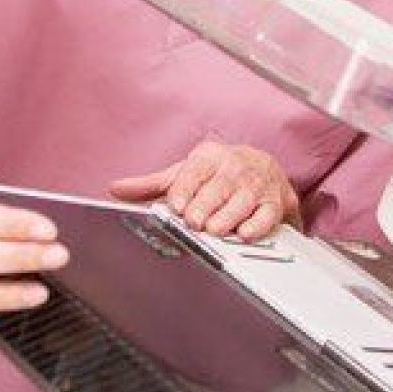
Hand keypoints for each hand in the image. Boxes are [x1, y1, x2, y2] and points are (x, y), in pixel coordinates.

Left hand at [110, 141, 300, 241]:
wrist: (263, 166)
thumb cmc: (218, 173)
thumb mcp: (184, 173)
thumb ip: (152, 185)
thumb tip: (117, 189)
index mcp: (208, 158)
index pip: (194, 171)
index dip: (185, 189)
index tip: (175, 205)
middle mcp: (234, 168)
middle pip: (218, 187)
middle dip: (205, 205)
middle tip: (194, 222)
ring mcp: (256, 185)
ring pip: (243, 200)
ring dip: (228, 217)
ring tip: (215, 230)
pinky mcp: (275, 202)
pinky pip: (268, 214)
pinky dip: (258, 225)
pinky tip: (245, 233)